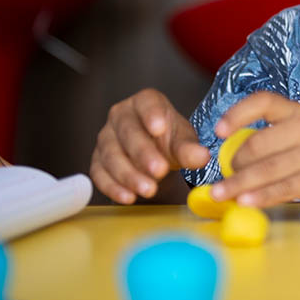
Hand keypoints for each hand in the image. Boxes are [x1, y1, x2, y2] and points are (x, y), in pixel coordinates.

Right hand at [90, 88, 209, 203]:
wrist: (155, 156)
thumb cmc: (169, 141)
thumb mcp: (183, 142)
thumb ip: (191, 149)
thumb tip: (202, 157)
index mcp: (145, 102)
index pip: (146, 102)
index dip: (151, 114)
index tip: (160, 129)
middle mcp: (120, 116)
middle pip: (127, 132)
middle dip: (143, 153)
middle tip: (159, 171)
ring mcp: (106, 138)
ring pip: (111, 155)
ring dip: (129, 175)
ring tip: (149, 190)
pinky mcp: (97, 161)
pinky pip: (99, 174)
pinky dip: (113, 187)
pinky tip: (128, 197)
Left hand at [210, 92, 299, 206]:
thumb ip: (281, 138)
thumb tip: (238, 159)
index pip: (264, 102)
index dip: (237, 114)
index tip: (218, 131)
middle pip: (258, 143)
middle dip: (235, 163)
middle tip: (224, 177)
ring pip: (269, 169)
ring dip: (239, 184)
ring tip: (219, 194)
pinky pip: (287, 188)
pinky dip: (263, 196)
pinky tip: (247, 202)